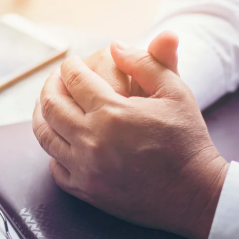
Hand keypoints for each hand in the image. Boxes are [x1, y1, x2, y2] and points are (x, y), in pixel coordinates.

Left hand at [31, 33, 228, 238]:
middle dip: (50, 85)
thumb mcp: (175, 92)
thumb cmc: (187, 140)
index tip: (73, 62)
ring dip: (43, 114)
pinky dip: (53, 150)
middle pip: (52, 104)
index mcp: (112, 112)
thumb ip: (145, 62)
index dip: (71, 65)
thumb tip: (114, 45)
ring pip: (45, 135)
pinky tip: (61, 139)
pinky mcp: (85, 190)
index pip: (75, 79)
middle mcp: (91, 140)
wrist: (195, 194)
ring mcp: (85, 168)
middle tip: (56, 79)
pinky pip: (54, 166)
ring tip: (49, 104)